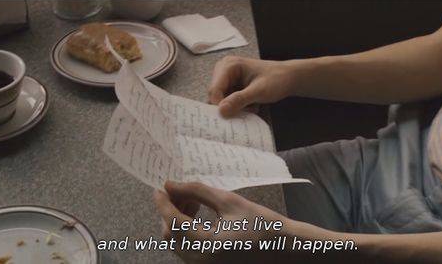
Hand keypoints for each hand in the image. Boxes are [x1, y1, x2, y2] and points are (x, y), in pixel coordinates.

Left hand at [153, 181, 295, 263]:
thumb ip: (197, 192)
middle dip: (170, 211)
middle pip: (170, 235)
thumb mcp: (229, 201)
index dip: (163, 203)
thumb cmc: (261, 223)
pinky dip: (186, 230)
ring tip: (193, 202)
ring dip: (177, 220)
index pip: (174, 222)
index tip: (158, 188)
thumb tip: (172, 185)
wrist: (282, 248)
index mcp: (207, 245)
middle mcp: (200, 261)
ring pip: (176, 242)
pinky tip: (197, 215)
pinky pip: (186, 248)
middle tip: (181, 192)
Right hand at [208, 56, 293, 116]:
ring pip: (221, 100)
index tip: (232, 117)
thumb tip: (222, 110)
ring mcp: (227, 77)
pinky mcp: (231, 85)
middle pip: (215, 95)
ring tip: (252, 105)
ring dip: (235, 107)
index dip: (220, 106)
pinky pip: (227, 100)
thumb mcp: (259, 91)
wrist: (288, 77)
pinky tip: (251, 104)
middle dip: (230, 106)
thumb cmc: (277, 79)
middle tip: (248, 108)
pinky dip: (238, 106)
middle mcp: (224, 69)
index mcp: (228, 65)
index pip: (214, 90)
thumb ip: (240, 100)